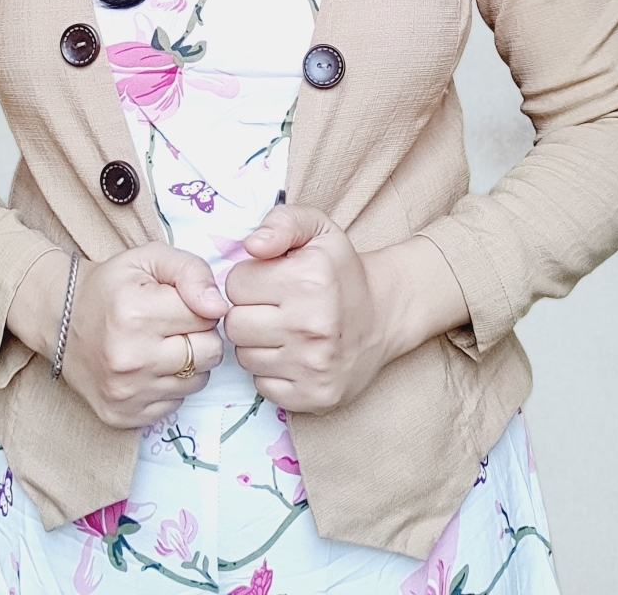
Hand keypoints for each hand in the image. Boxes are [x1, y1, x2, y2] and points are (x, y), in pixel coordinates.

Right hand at [8, 243, 227, 428]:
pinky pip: (175, 405)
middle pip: (209, 353)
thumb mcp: (150, 259)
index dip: (200, 306)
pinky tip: (150, 367)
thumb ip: (192, 272)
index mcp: (136, 313)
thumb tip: (220, 307)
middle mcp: (130, 359)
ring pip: (197, 381)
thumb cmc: (112, 285)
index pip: (206, 316)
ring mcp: (125, 393)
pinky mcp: (122, 417)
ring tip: (162, 344)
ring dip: (189, 363)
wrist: (62, 319)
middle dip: (201, 336)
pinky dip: (170, 386)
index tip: (179, 302)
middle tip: (175, 325)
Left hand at [223, 205, 468, 413]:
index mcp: (308, 280)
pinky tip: (292, 355)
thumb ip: (280, 222)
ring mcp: (313, 366)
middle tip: (273, 307)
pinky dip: (270, 371)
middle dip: (247, 312)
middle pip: (234, 324)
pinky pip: (262, 386)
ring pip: (244, 357)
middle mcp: (311, 325)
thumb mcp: (317, 228)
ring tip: (284, 329)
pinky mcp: (313, 396)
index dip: (248, 279)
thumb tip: (251, 245)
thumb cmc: (339, 269)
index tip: (270, 280)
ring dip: (257, 343)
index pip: (235, 284)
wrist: (383, 315)